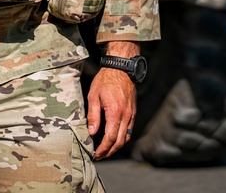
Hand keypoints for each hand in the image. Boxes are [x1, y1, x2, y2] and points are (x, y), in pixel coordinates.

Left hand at [87, 41, 137, 159]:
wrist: (121, 68)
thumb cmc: (105, 80)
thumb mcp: (93, 96)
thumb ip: (93, 115)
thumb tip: (91, 133)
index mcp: (115, 112)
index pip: (110, 138)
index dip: (103, 149)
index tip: (96, 154)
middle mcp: (126, 116)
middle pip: (119, 141)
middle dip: (109, 151)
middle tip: (100, 156)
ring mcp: (131, 115)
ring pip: (126, 138)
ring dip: (116, 147)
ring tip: (106, 150)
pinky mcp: (133, 112)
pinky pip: (129, 130)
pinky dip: (122, 138)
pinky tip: (114, 139)